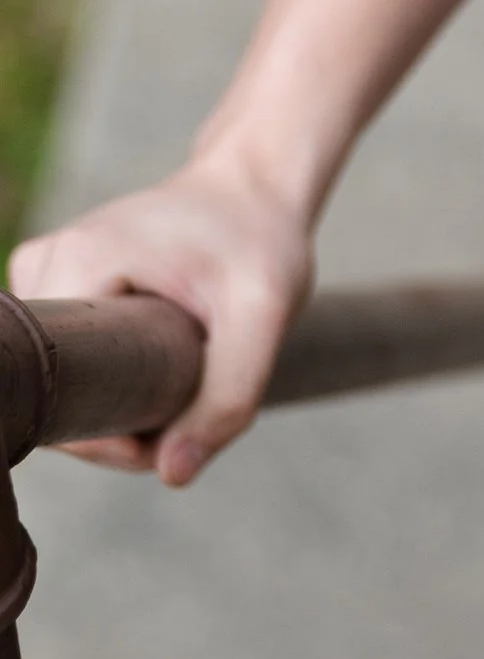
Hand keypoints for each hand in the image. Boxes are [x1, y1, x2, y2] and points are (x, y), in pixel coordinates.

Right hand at [9, 151, 312, 484]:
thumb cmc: (261, 238)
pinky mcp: (60, 280)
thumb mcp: (265, 313)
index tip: (172, 423)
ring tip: (186, 362)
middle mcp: (42, 267)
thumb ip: (227, 398)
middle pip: (61, 392)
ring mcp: (45, 272)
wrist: (256, 184)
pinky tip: (163, 352)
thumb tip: (172, 474)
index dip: (111, 434)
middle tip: (193, 392)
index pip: (59, 395)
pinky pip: (73, 356)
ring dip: (124, 395)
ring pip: (67, 379)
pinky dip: (117, 370)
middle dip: (123, 416)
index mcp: (72, 265)